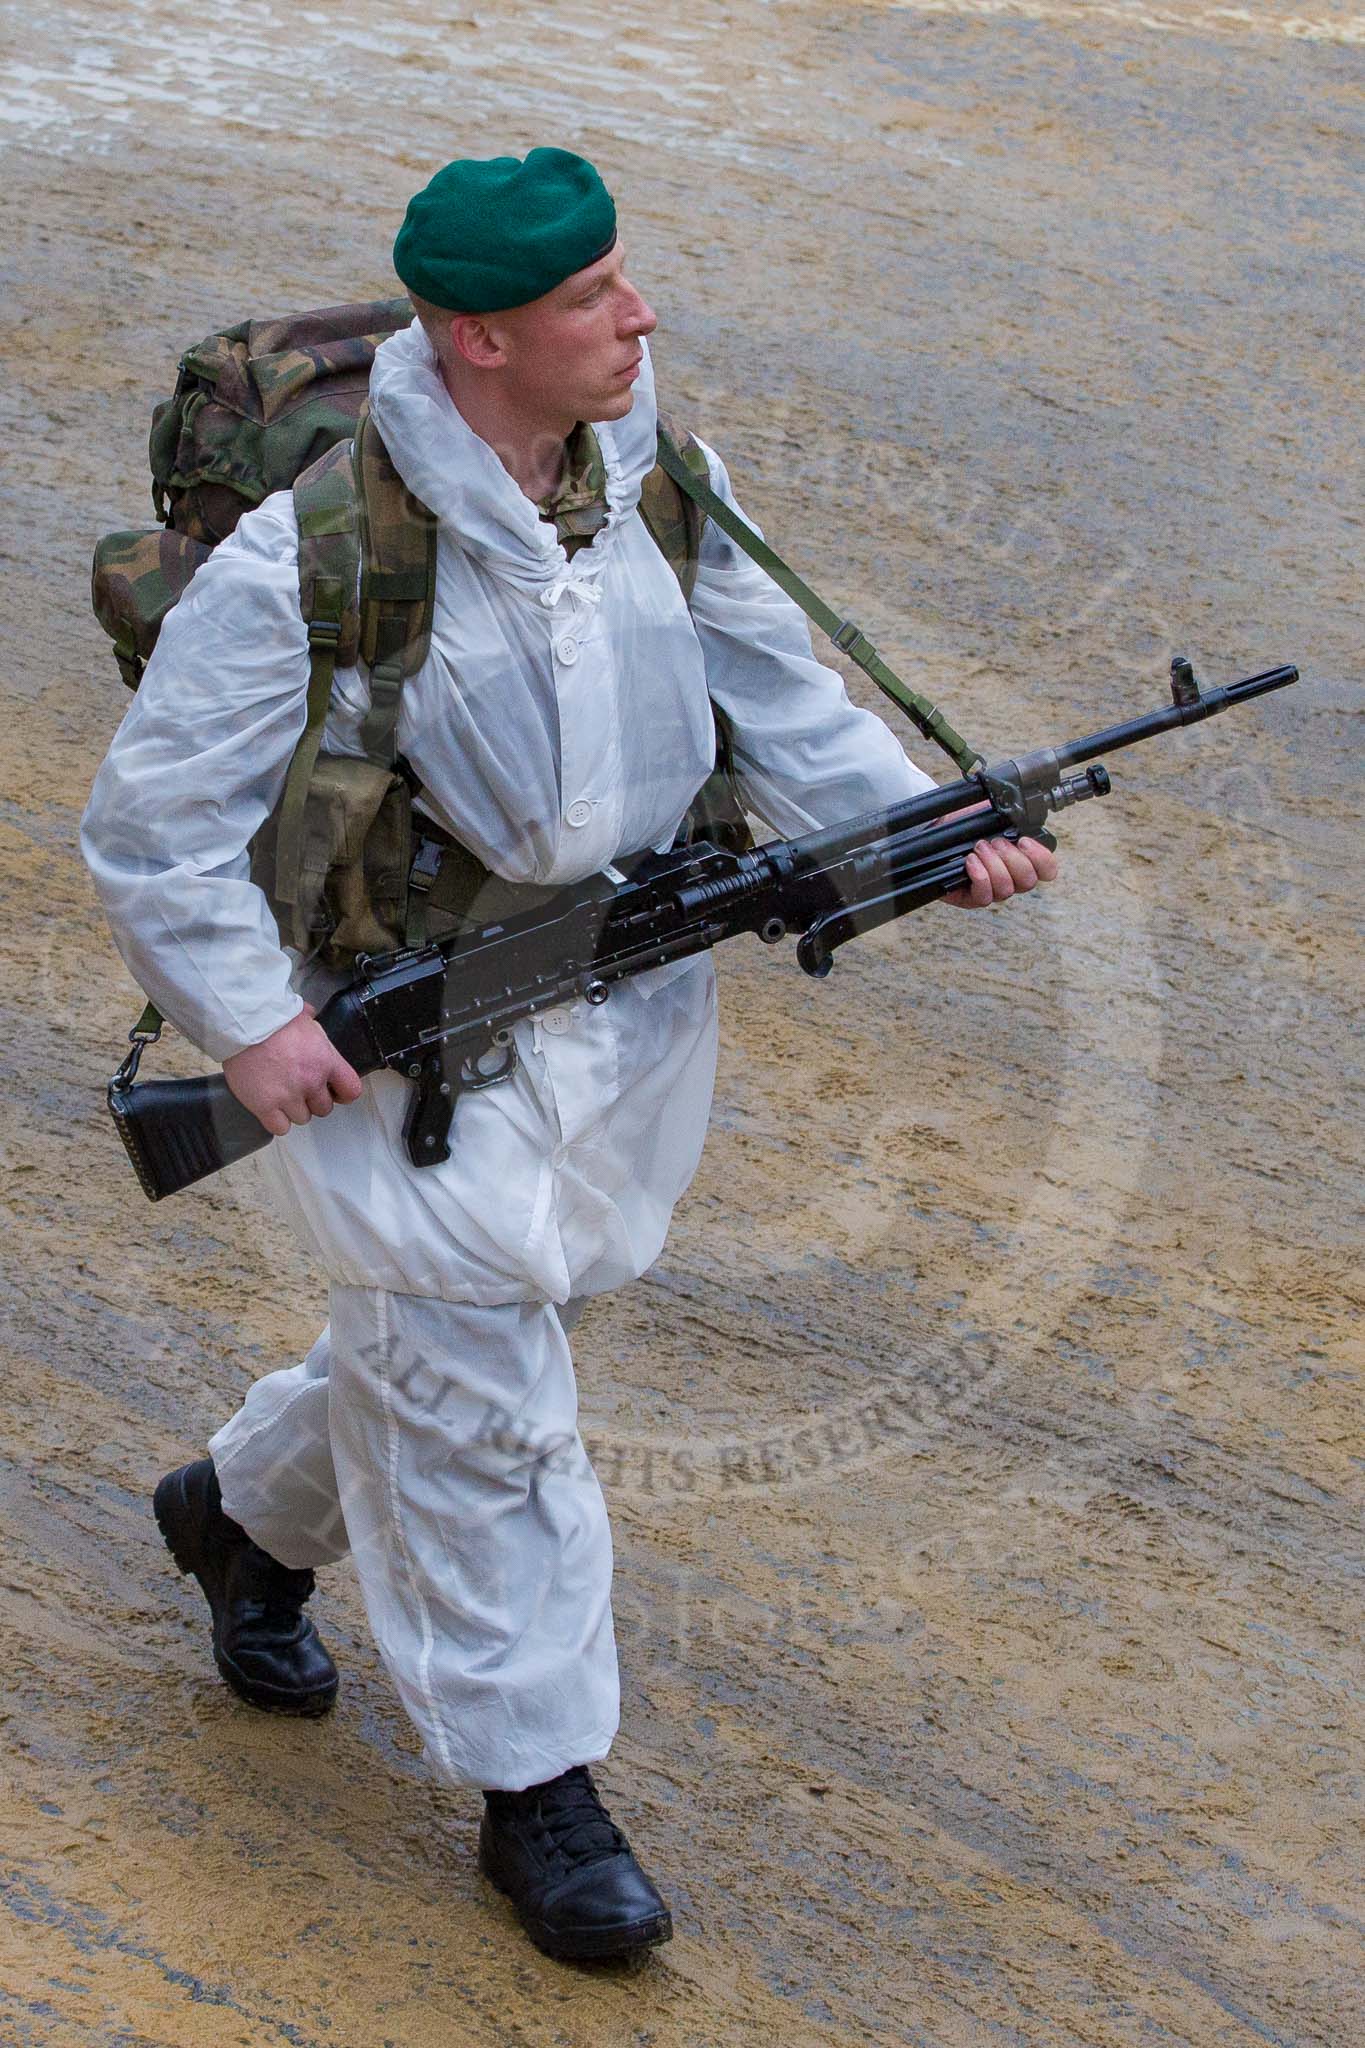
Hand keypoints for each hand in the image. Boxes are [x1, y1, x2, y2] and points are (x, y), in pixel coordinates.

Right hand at [222, 1003, 363, 1135]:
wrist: (244, 1026)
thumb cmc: (271, 1019)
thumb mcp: (303, 1017)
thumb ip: (313, 1028)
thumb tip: (311, 1017)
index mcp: (326, 1061)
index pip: (351, 1090)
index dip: (343, 1093)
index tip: (335, 1092)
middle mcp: (311, 1082)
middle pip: (324, 1108)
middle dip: (313, 1100)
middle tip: (299, 1088)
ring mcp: (289, 1096)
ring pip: (302, 1118)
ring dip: (294, 1109)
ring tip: (281, 1093)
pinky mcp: (265, 1106)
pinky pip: (280, 1127)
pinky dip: (276, 1120)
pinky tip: (270, 1106)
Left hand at [941, 803, 1059, 908]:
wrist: (936, 829)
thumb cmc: (966, 822)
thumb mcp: (993, 813)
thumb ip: (1013, 816)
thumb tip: (1024, 813)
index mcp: (1022, 859)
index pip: (1047, 870)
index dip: (1043, 859)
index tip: (1025, 842)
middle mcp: (1011, 878)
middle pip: (1028, 881)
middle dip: (1012, 858)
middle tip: (996, 842)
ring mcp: (992, 890)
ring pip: (1006, 889)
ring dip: (994, 864)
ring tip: (979, 847)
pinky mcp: (972, 898)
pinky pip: (985, 896)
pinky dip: (980, 876)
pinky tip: (970, 861)